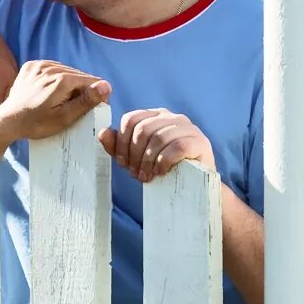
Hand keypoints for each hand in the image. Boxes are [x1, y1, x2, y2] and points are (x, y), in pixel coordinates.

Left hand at [0, 61, 109, 141]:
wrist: (8, 121)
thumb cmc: (36, 124)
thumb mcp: (64, 118)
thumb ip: (86, 101)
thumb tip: (106, 86)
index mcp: (62, 79)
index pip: (92, 80)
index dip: (96, 94)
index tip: (94, 107)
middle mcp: (51, 67)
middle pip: (79, 75)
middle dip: (82, 89)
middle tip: (74, 107)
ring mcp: (39, 65)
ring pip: (66, 71)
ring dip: (69, 84)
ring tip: (61, 100)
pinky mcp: (31, 66)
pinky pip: (51, 68)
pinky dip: (55, 78)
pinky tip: (50, 92)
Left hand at [98, 108, 213, 182]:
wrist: (194, 187)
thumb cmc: (163, 169)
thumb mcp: (136, 159)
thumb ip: (118, 146)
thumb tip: (103, 133)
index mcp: (155, 116)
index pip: (130, 119)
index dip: (122, 143)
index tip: (122, 163)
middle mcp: (172, 117)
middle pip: (142, 129)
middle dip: (134, 155)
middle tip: (135, 173)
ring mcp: (188, 127)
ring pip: (159, 138)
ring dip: (148, 161)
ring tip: (147, 176)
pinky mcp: (200, 142)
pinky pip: (177, 147)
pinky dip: (164, 162)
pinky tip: (161, 173)